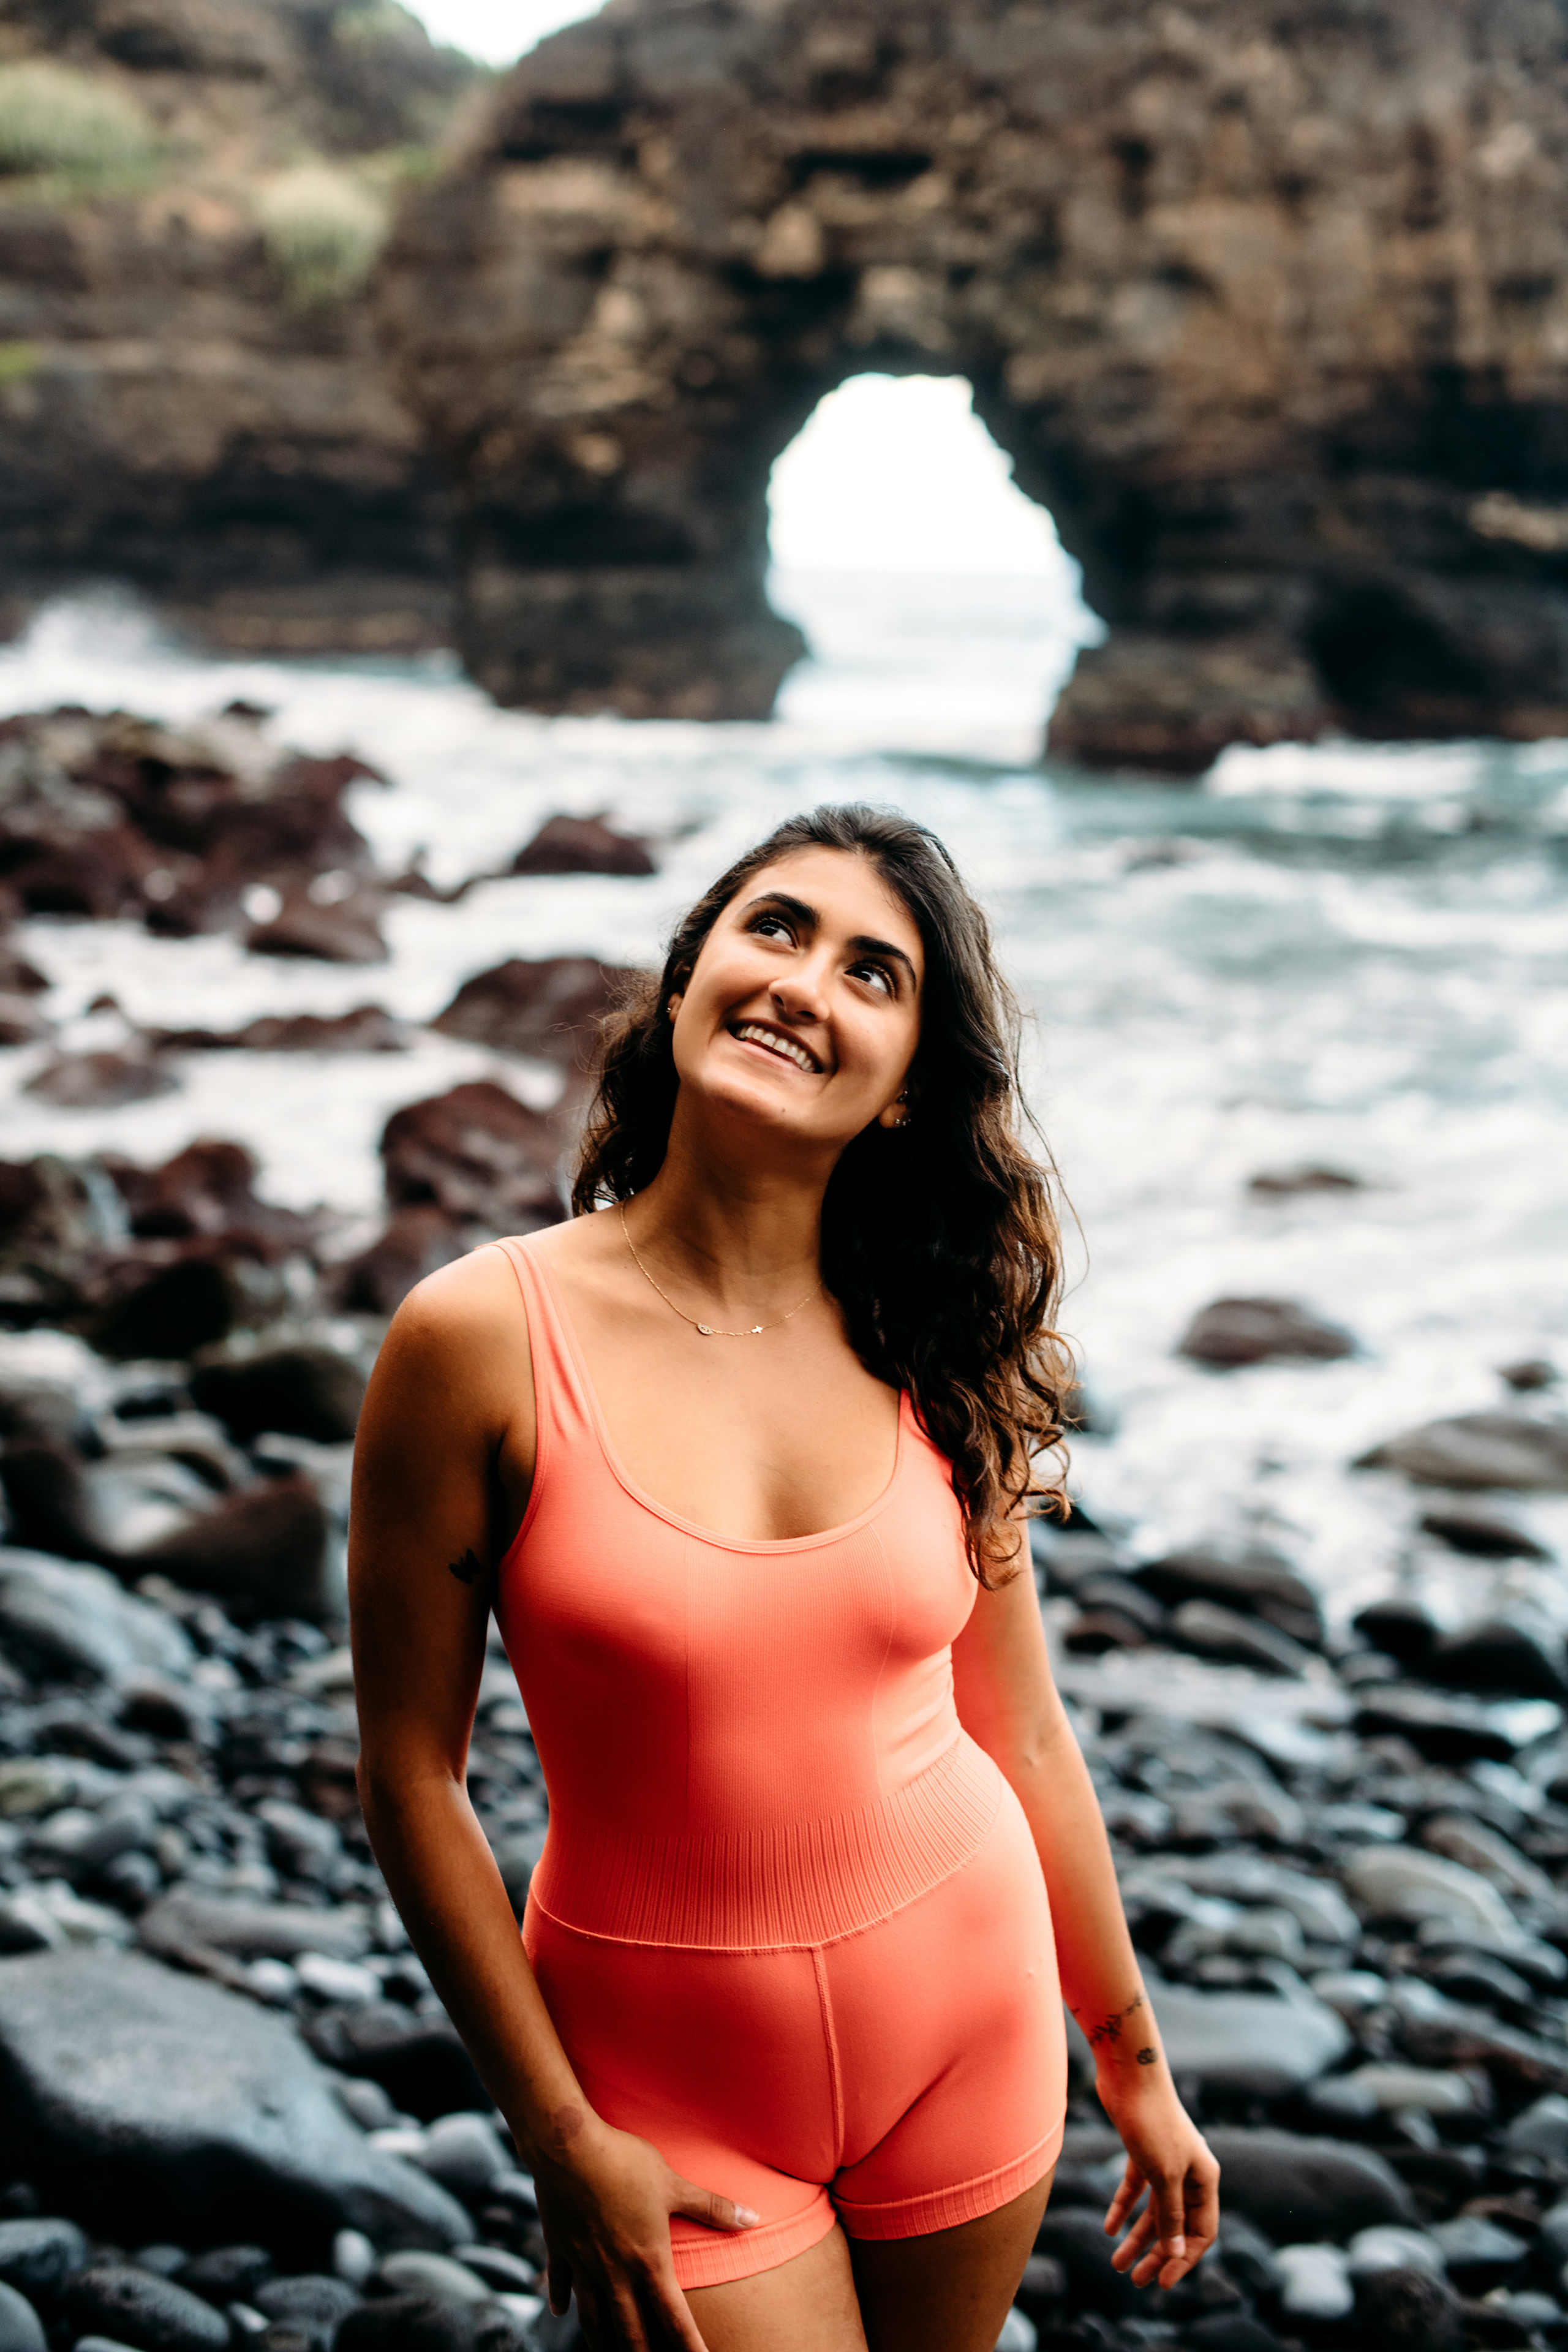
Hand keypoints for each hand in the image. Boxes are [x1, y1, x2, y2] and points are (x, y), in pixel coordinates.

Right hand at [529, 2115, 758, 2349]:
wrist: (568, 2148)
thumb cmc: (625, 2163)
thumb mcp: (673, 2184)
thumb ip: (712, 2207)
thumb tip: (753, 2218)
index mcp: (648, 2262)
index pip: (674, 2320)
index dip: (690, 2348)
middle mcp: (615, 2274)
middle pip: (631, 2333)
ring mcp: (584, 2266)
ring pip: (594, 2321)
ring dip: (603, 2344)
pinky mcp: (559, 2250)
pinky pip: (561, 2284)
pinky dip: (561, 2301)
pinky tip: (560, 2313)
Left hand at [1098, 2077, 1219, 2290]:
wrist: (1129, 2074)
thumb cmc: (1152, 2122)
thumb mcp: (1163, 2175)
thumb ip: (1170, 2216)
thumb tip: (1174, 2255)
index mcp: (1205, 2179)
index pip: (1201, 2232)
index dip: (1183, 2259)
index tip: (1162, 2282)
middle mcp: (1189, 2173)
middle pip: (1175, 2225)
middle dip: (1157, 2254)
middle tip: (1136, 2280)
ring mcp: (1165, 2162)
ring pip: (1153, 2210)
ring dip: (1137, 2237)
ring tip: (1117, 2265)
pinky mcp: (1141, 2152)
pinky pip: (1135, 2189)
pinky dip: (1123, 2208)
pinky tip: (1109, 2229)